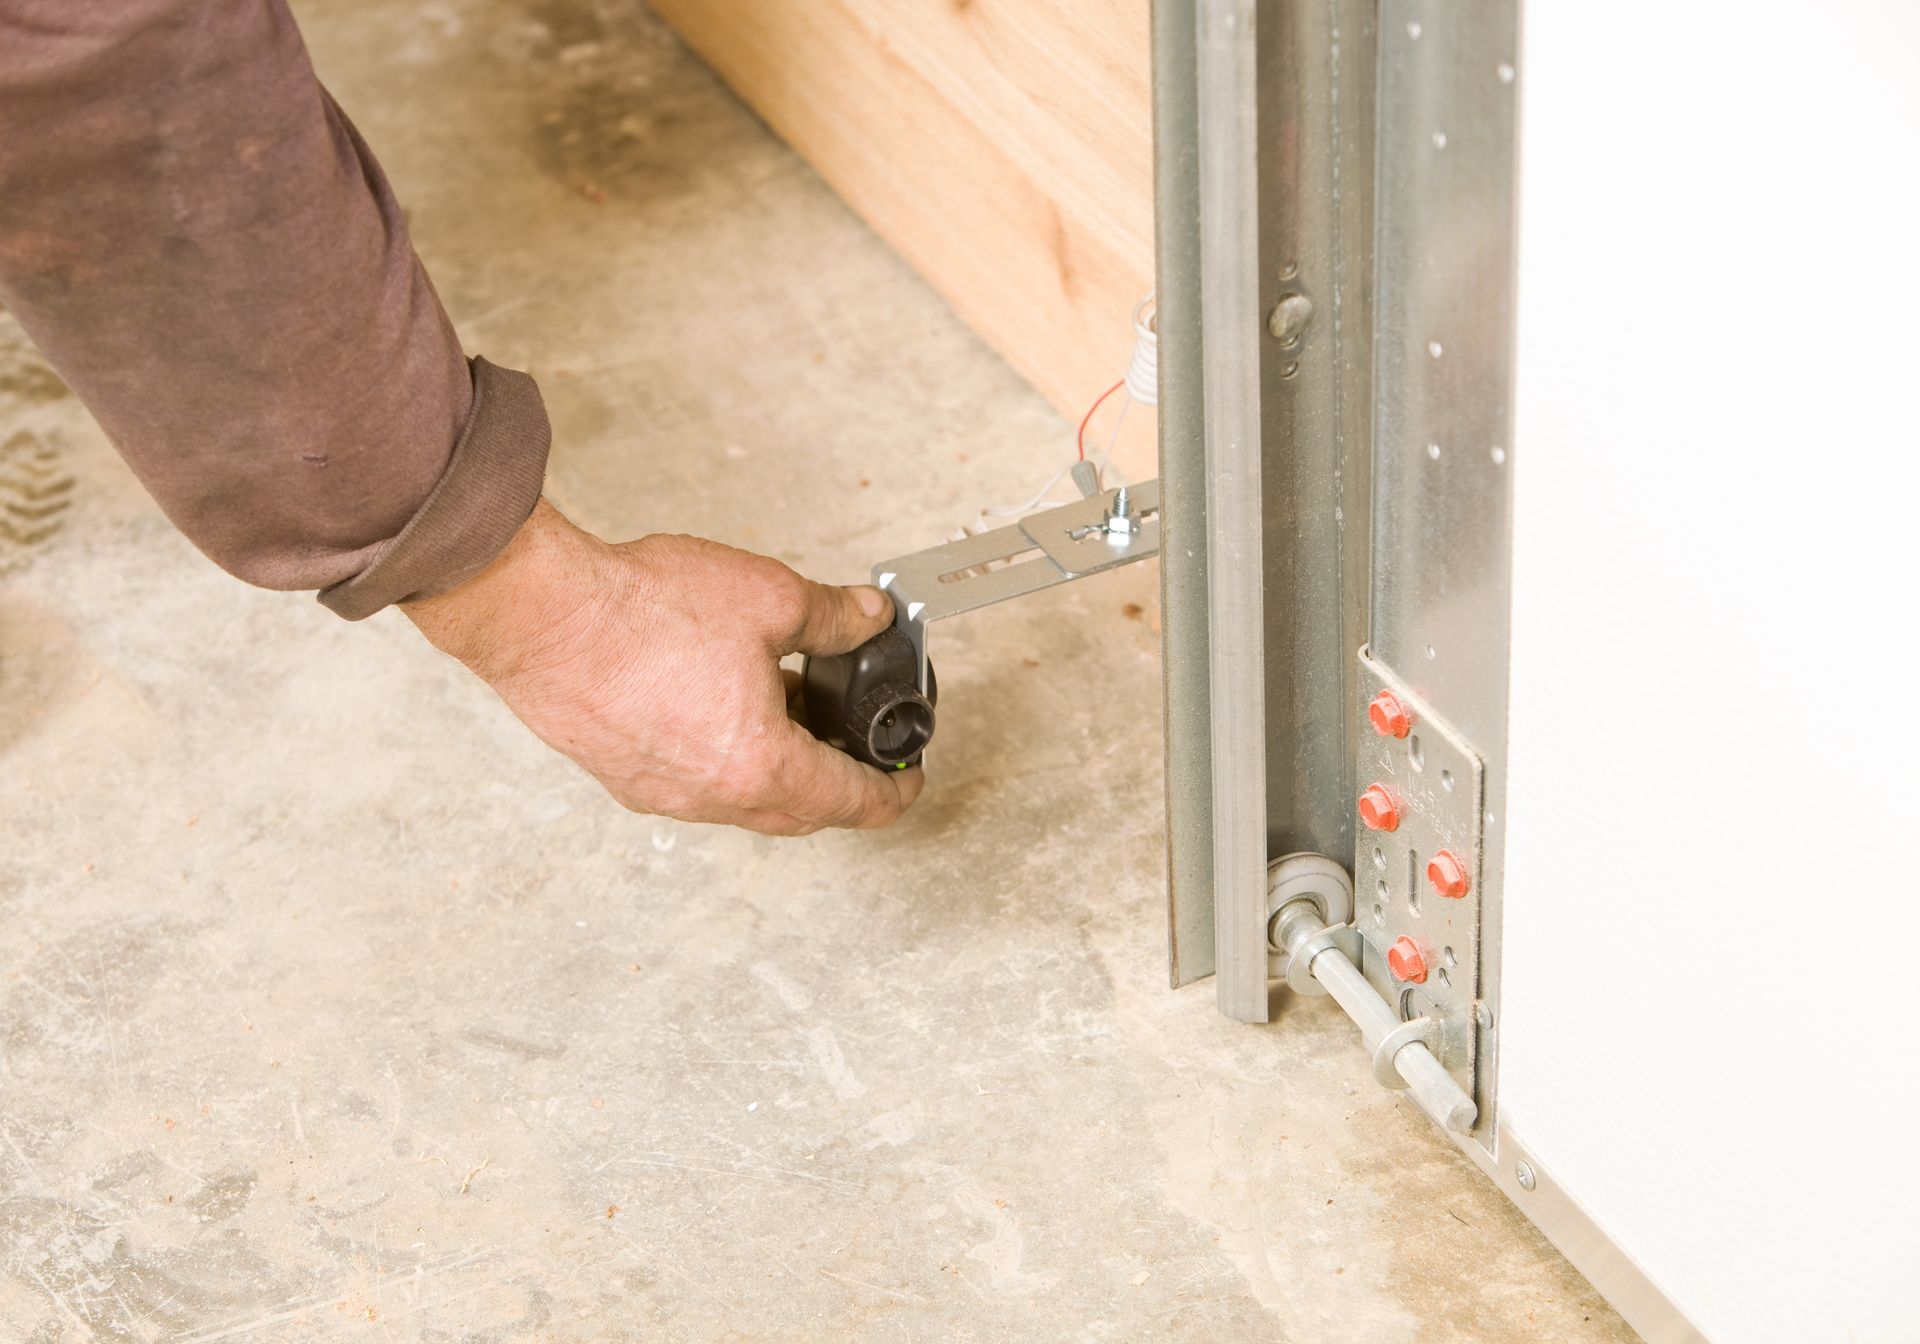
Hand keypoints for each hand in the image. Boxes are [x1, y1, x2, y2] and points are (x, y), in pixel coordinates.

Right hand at [402, 499, 922, 834]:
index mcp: (760, 766)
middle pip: (800, 813)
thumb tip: (867, 618)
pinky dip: (727, 757)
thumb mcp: (769, 597)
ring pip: (744, 800)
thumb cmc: (639, 612)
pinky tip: (725, 703)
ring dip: (778, 766)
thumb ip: (834, 616)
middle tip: (857, 744)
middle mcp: (711, 796)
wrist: (539, 614)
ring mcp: (662, 793)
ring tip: (790, 704)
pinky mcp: (622, 776)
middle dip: (838, 783)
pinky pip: (696, 784)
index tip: (908, 780)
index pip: (851, 802)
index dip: (893, 792)